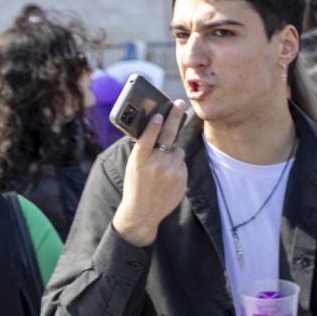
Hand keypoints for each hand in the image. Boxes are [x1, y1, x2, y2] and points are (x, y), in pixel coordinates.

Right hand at [111, 102, 190, 245]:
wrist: (143, 211)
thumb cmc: (135, 185)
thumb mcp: (134, 167)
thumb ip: (144, 151)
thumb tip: (157, 130)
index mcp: (139, 161)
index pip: (147, 139)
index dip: (153, 126)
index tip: (159, 115)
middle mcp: (156, 165)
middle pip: (168, 136)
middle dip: (174, 118)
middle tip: (179, 104)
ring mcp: (171, 172)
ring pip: (177, 150)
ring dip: (172, 152)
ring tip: (162, 167)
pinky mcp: (182, 178)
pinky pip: (182, 163)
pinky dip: (176, 164)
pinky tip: (168, 176)